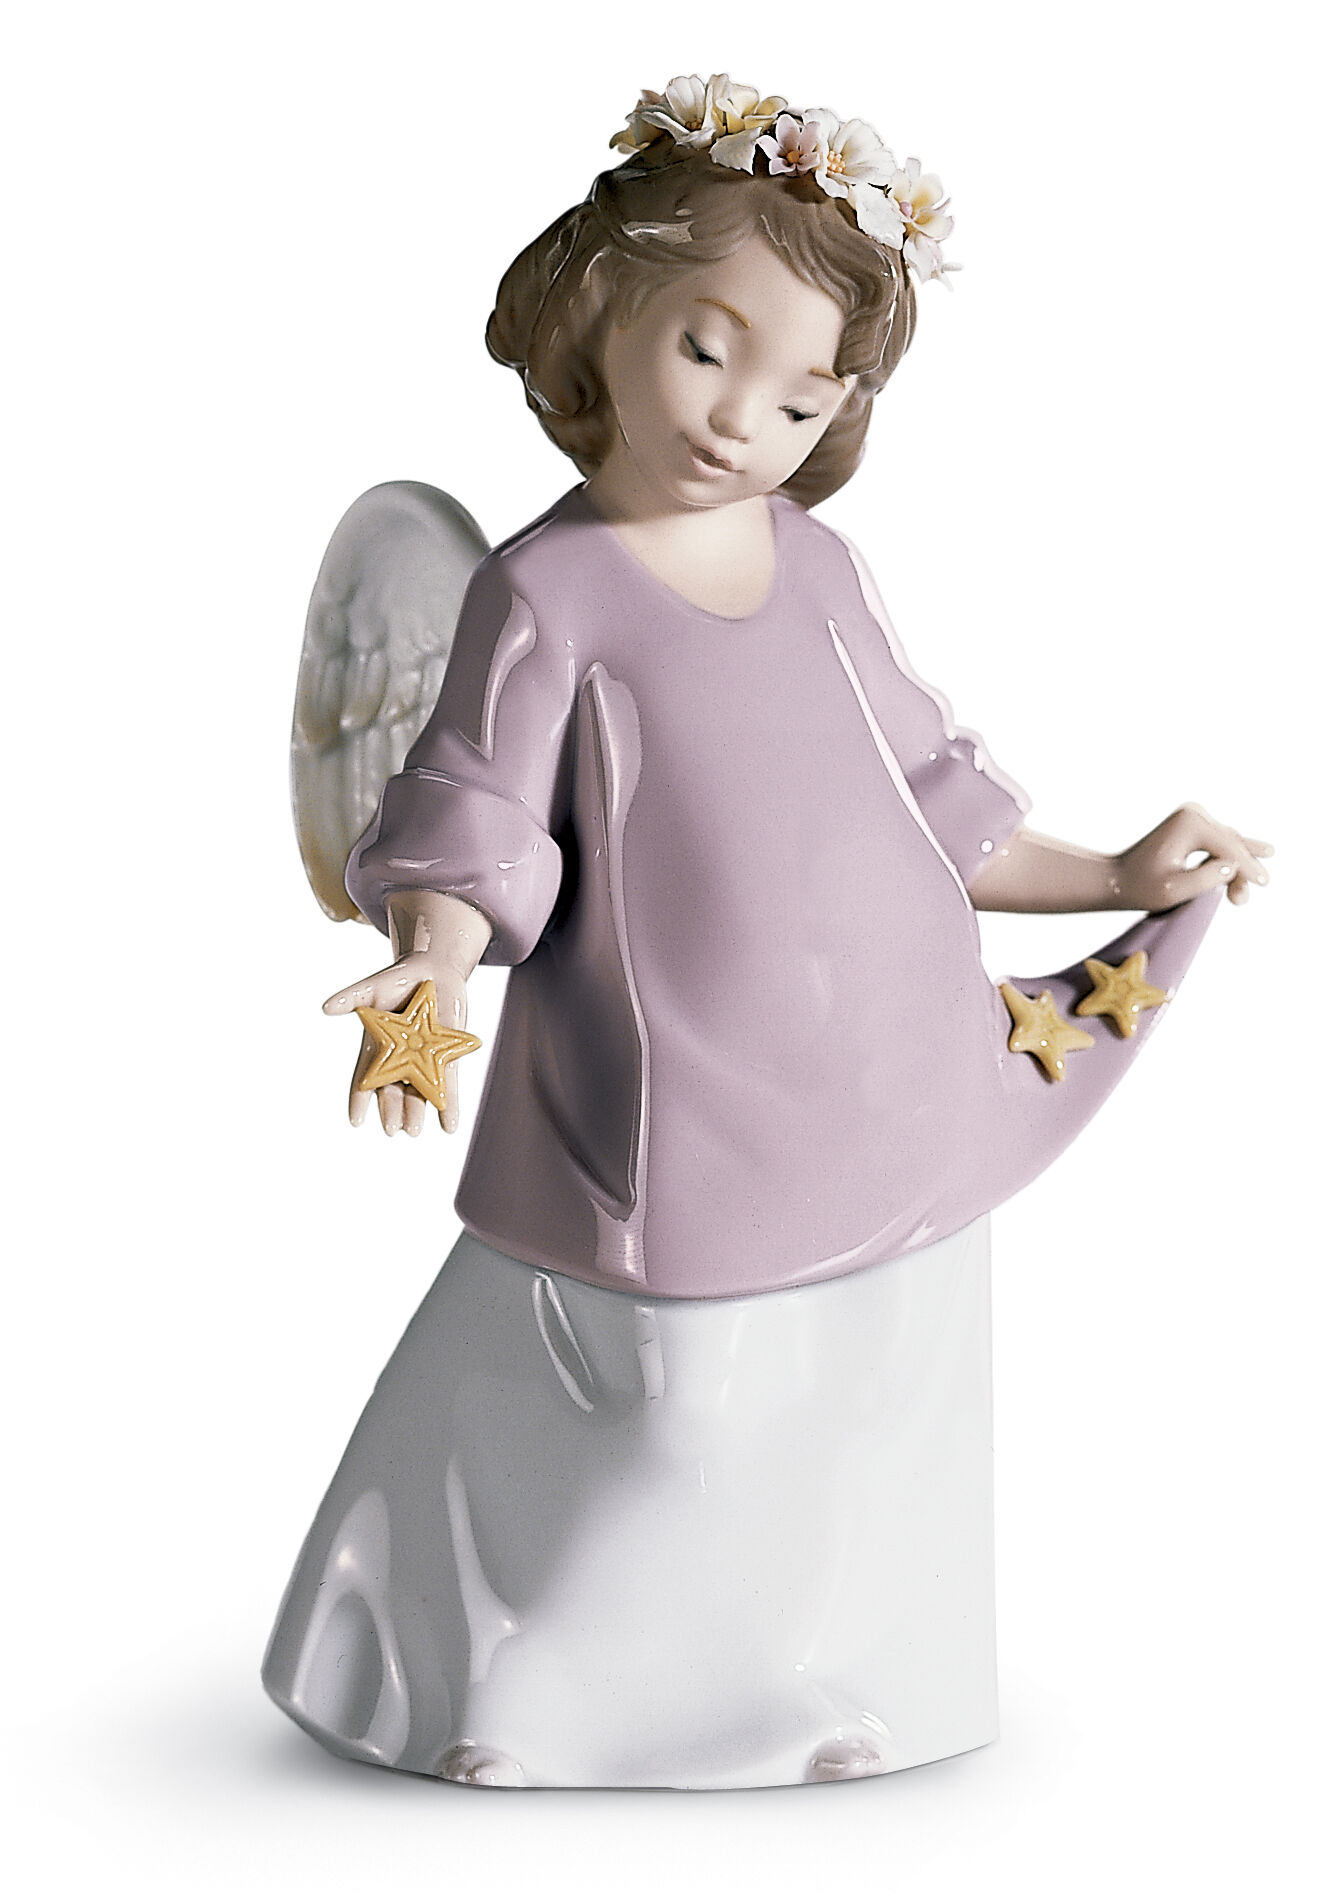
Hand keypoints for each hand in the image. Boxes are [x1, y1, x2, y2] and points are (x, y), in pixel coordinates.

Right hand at [323, 954, 471, 1135]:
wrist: (434, 972)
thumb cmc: (399, 980)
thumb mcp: (372, 988)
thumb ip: (350, 998)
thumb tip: (325, 1007)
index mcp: (377, 1048)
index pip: (364, 1079)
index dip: (359, 1100)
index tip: (356, 1121)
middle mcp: (398, 1060)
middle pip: (392, 1092)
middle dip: (392, 1110)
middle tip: (392, 1129)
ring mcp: (422, 1062)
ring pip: (418, 1094)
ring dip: (416, 1112)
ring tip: (414, 1130)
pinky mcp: (446, 1058)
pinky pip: (448, 1087)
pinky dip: (448, 1105)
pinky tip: (449, 1125)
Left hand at [1116, 804, 1272, 911]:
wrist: (1116, 878)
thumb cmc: (1140, 888)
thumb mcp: (1173, 891)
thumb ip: (1205, 879)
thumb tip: (1233, 867)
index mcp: (1190, 825)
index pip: (1230, 849)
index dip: (1248, 868)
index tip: (1263, 884)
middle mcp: (1193, 814)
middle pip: (1231, 844)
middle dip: (1244, 868)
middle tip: (1258, 888)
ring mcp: (1192, 817)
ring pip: (1228, 842)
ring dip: (1241, 863)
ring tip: (1263, 874)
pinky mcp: (1192, 824)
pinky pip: (1220, 841)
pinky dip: (1234, 853)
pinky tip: (1261, 851)